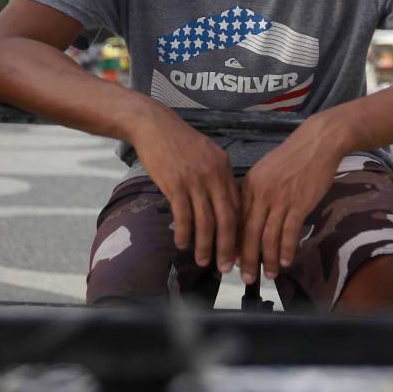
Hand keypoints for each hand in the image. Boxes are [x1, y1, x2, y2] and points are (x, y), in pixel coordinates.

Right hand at [129, 106, 239, 271]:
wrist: (153, 125)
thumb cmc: (179, 141)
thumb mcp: (206, 153)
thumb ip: (216, 176)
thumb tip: (222, 205)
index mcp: (224, 167)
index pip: (238, 206)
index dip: (238, 230)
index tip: (238, 249)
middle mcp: (214, 175)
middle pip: (227, 218)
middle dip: (227, 246)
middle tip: (226, 266)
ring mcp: (195, 180)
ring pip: (205, 221)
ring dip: (205, 245)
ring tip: (203, 261)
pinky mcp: (175, 184)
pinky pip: (183, 216)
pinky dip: (185, 233)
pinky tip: (182, 244)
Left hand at [239, 116, 346, 284]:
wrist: (317, 143)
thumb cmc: (292, 158)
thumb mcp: (265, 172)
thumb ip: (256, 194)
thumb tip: (249, 219)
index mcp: (249, 186)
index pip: (237, 221)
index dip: (234, 244)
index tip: (233, 261)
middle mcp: (261, 194)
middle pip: (249, 233)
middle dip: (246, 259)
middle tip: (245, 278)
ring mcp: (280, 199)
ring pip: (268, 236)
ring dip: (268, 259)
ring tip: (268, 275)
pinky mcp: (299, 203)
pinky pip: (289, 232)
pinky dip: (286, 249)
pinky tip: (286, 261)